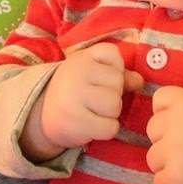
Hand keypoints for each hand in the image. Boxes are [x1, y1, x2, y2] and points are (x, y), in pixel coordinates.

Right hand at [20, 43, 143, 160]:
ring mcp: (75, 97)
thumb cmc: (74, 90)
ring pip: (115, 105)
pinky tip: (92, 125)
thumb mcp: (92, 74)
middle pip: (118, 83)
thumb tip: (140, 81)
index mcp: (82, 58)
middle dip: (113, 94)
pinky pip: (110, 128)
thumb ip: (118, 73)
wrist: (42, 116)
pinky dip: (106, 130)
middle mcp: (77, 73)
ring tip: (95, 112)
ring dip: (111, 114)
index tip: (100, 77)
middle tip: (95, 99)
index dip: (114, 67)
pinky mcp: (77, 122)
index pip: (113, 53)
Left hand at [145, 86, 182, 183]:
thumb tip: (157, 112)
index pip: (159, 100)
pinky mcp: (173, 179)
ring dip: (168, 163)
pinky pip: (158, 182)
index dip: (169, 112)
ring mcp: (174, 152)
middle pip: (153, 129)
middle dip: (167, 138)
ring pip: (153, 157)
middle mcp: (177, 123)